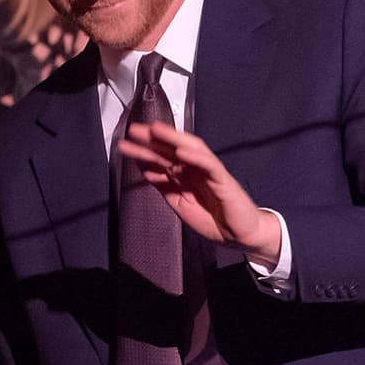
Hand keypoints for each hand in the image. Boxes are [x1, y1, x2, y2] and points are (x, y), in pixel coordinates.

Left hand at [118, 121, 280, 266]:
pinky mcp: (223, 179)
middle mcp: (196, 169)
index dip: (143, 151)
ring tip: (155, 130)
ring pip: (191, 149)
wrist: (239, 235)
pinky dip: (196, 157)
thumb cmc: (214, 220)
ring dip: (173, 139)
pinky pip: (209, 164)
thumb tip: (145, 170)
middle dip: (153, 139)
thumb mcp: (181, 204)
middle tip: (133, 129)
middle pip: (172, 150)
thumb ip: (165, 186)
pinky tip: (181, 151)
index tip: (125, 145)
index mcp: (185, 175)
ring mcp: (210, 172)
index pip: (162, 159)